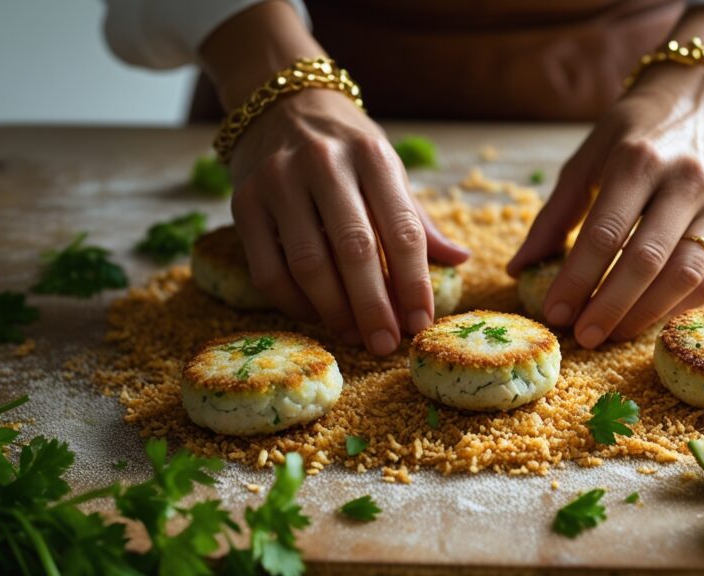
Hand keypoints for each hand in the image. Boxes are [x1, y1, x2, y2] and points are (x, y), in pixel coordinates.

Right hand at [229, 89, 469, 354]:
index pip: (402, 230)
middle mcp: (325, 163)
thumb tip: (461, 260)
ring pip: (309, 263)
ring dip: (334, 310)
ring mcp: (278, 181)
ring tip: (354, 335)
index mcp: (373, 156)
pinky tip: (314, 315)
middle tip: (387, 345)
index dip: (414, 284)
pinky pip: (267, 269)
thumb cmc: (346, 147)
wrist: (281, 102)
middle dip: (375, 306)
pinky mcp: (243, 202)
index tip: (421, 324)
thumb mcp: (387, 168)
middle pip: (355, 250)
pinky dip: (293, 302)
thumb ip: (417, 218)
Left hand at [507, 64, 703, 347]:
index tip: (555, 313)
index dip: (577, 279)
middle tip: (582, 336)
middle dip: (610, 306)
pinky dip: (676, 307)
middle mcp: (685, 179)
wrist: (696, 103)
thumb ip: (553, 216)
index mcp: (638, 158)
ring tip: (610, 335)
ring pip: (684, 276)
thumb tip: (517, 269)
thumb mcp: (584, 162)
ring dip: (644, 315)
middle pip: (646, 260)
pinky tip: (644, 318)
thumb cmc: (629, 136)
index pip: (604, 232)